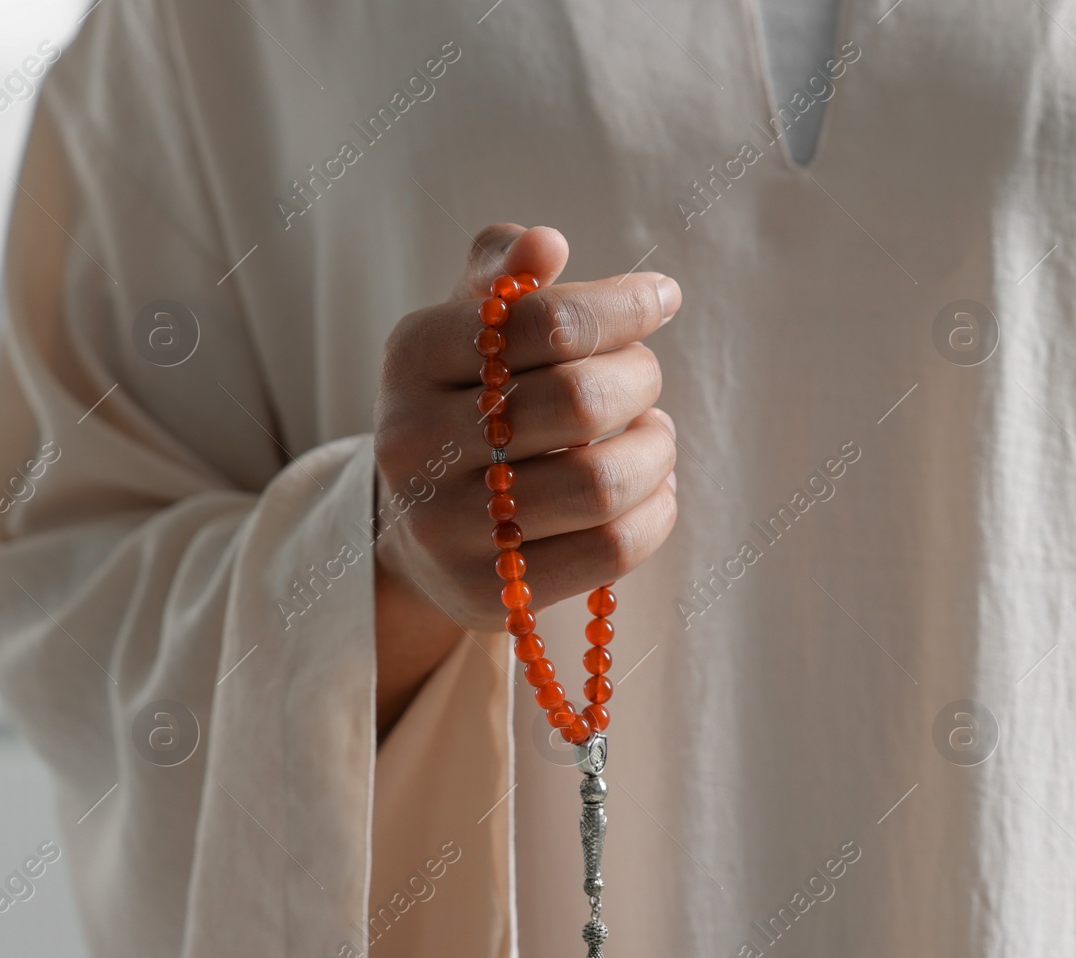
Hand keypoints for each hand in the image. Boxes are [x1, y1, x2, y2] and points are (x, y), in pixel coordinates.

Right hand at [371, 224, 680, 729]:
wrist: (416, 523)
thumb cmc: (468, 400)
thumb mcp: (471, 326)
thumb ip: (506, 274)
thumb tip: (545, 244)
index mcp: (412, 356)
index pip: (544, 322)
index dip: (623, 307)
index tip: (663, 299)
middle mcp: (416, 443)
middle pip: (580, 402)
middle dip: (640, 380)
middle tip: (645, 379)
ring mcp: (447, 527)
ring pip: (603, 484)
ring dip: (656, 452)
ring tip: (654, 436)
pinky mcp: (487, 594)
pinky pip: (611, 550)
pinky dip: (657, 512)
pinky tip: (654, 489)